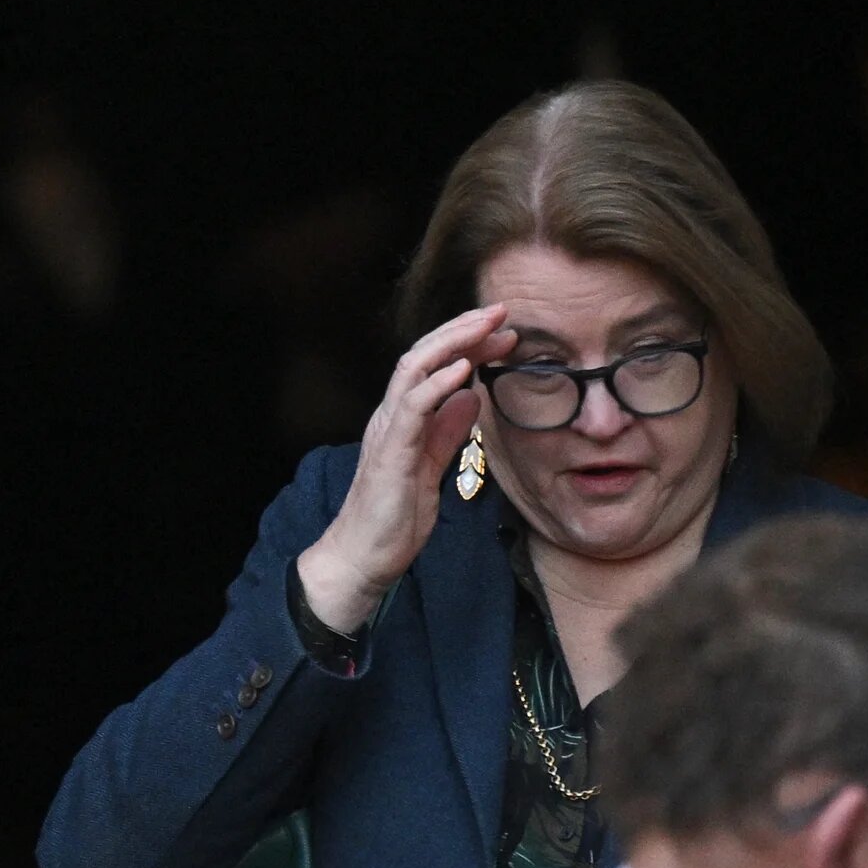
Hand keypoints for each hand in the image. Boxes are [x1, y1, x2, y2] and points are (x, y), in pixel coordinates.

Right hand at [295, 305, 514, 632]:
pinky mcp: (391, 451)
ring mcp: (388, 430)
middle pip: (423, 355)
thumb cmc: (394, 517)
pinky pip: (412, 407)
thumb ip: (448, 430)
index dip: (467, 343)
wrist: (363, 555)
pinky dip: (437, 383)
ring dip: (452, 343)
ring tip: (486, 326)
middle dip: (462, 329)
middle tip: (501, 311)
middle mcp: (391, 415)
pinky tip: (463, 369)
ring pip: (413, 369)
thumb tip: (472, 396)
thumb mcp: (431, 466)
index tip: (505, 332)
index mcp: (402, 418)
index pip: (433, 366)